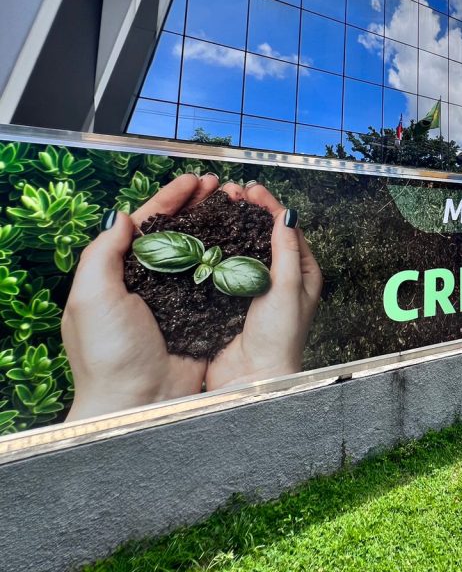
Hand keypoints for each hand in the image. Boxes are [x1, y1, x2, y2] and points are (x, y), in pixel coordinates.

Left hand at [63, 173, 218, 420]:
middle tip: (222, 186)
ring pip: (202, 252)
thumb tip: (125, 215)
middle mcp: (151, 284)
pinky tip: (247, 242)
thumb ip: (103, 252)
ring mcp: (180, 300)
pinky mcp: (204, 317)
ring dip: (219, 227)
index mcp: (120, 275)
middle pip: (178, 233)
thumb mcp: (91, 296)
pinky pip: (220, 281)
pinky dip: (233, 258)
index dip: (171, 198)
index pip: (148, 224)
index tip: (195, 179)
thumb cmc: (108, 354)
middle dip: (199, 205)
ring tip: (238, 206)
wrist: (139, 403)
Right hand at [205, 182, 321, 390]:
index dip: (269, 206)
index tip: (252, 190)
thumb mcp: (287, 288)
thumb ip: (286, 251)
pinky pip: (221, 268)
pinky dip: (212, 249)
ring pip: (240, 247)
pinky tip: (199, 236)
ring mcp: (252, 288)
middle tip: (229, 193)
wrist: (255, 378)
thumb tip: (287, 214)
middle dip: (246, 211)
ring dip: (228, 226)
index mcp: (301, 272)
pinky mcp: (229, 300)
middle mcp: (278, 278)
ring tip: (215, 206)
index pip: (286, 229)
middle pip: (261, 234)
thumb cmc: (280, 337)